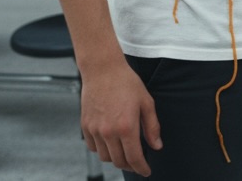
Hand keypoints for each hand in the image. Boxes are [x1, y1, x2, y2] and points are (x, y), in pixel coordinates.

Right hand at [79, 60, 160, 176]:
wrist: (103, 70)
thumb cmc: (127, 83)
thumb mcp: (146, 103)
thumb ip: (152, 127)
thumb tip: (156, 146)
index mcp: (126, 127)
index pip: (134, 157)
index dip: (141, 168)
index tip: (146, 171)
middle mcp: (108, 132)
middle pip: (119, 161)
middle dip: (130, 166)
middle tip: (138, 163)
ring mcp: (95, 130)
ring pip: (105, 157)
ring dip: (116, 159)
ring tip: (125, 153)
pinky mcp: (85, 126)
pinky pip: (93, 147)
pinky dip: (102, 150)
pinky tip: (111, 144)